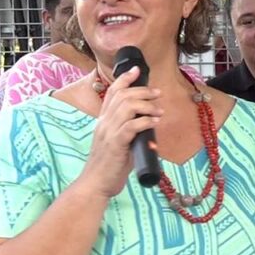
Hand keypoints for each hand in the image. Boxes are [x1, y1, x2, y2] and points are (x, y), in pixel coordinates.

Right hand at [80, 67, 163, 197]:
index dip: (124, 79)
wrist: (95, 184)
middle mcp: (104, 123)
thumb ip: (129, 131)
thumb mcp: (119, 143)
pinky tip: (155, 121)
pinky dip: (145, 121)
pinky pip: (131, 126)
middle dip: (142, 91)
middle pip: (122, 96)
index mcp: (103, 121)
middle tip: (158, 94)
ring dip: (147, 105)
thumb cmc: (110, 165)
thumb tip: (149, 124)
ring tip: (159, 110)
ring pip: (127, 107)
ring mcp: (108, 133)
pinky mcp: (115, 145)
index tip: (136, 70)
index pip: (112, 93)